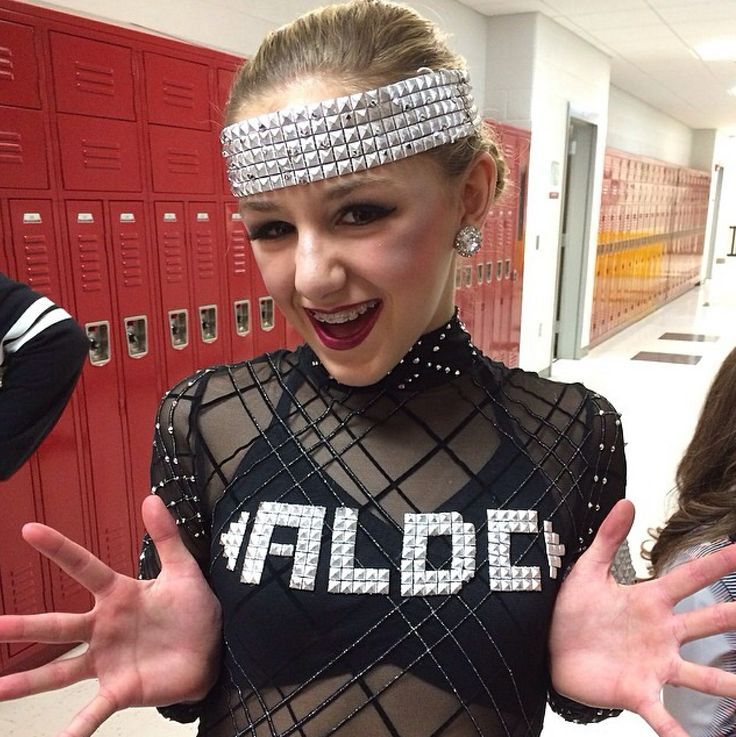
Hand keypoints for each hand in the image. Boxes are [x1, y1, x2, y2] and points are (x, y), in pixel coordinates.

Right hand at [0, 495, 221, 736]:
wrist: (214, 649)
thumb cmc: (195, 609)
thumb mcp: (184, 570)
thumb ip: (167, 536)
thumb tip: (152, 497)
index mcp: (119, 595)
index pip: (84, 567)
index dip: (59, 549)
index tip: (29, 529)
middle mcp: (104, 628)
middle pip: (57, 625)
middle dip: (22, 625)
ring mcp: (107, 661)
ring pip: (59, 672)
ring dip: (28, 682)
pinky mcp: (120, 689)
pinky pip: (92, 712)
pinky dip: (75, 730)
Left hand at [549, 499, 735, 735]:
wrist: (547, 647)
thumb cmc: (572, 611)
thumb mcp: (588, 570)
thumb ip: (608, 537)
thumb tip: (626, 502)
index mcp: (649, 601)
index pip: (689, 578)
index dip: (717, 563)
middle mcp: (660, 634)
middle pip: (708, 623)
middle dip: (733, 616)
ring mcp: (654, 665)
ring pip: (703, 676)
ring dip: (729, 686)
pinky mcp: (638, 691)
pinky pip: (665, 718)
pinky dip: (680, 735)